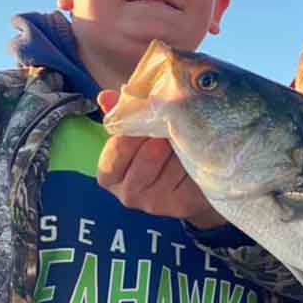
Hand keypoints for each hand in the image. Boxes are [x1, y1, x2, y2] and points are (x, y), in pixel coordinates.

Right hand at [97, 89, 226, 229]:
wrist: (190, 182)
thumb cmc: (160, 151)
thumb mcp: (140, 132)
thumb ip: (124, 115)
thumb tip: (106, 96)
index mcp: (110, 173)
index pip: (115, 152)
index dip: (132, 135)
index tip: (149, 120)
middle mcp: (127, 192)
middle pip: (144, 160)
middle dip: (159, 140)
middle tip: (173, 127)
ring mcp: (153, 203)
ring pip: (169, 168)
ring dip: (180, 147)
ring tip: (187, 136)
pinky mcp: (178, 206)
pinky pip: (187, 177)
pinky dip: (193, 161)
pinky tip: (196, 153)